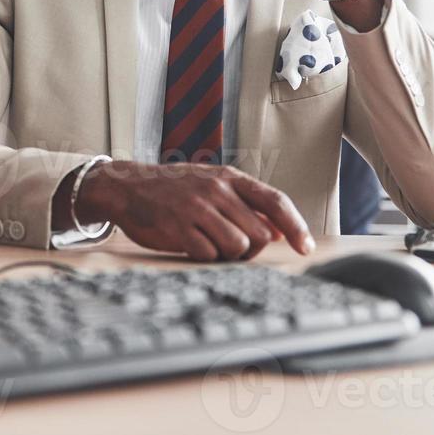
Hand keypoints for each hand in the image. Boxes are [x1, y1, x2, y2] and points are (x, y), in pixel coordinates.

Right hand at [77, 161, 314, 261]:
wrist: (127, 186)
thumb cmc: (174, 189)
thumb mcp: (213, 187)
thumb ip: (246, 205)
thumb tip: (280, 231)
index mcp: (229, 178)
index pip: (276, 201)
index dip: (296, 226)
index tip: (306, 247)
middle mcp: (216, 190)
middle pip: (260, 234)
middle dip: (252, 249)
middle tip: (232, 246)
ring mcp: (197, 208)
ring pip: (237, 247)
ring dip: (228, 255)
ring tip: (210, 244)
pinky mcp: (178, 227)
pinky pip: (208, 255)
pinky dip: (204, 257)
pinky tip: (192, 245)